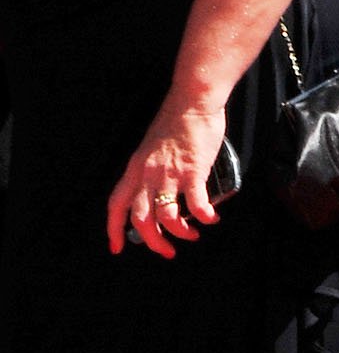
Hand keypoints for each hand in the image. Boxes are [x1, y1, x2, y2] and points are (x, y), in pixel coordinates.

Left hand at [107, 96, 227, 257]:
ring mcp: (169, 174)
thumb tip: (157, 194)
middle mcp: (148, 174)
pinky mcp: (192, 172)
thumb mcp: (151, 149)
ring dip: (180, 233)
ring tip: (192, 235)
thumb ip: (150, 171)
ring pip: (167, 216)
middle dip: (153, 241)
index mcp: (135, 168)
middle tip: (166, 251)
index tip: (117, 247)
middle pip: (142, 219)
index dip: (114, 229)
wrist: (191, 102)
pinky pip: (196, 205)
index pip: (117, 204)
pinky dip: (204, 217)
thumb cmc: (175, 122)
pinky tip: (211, 218)